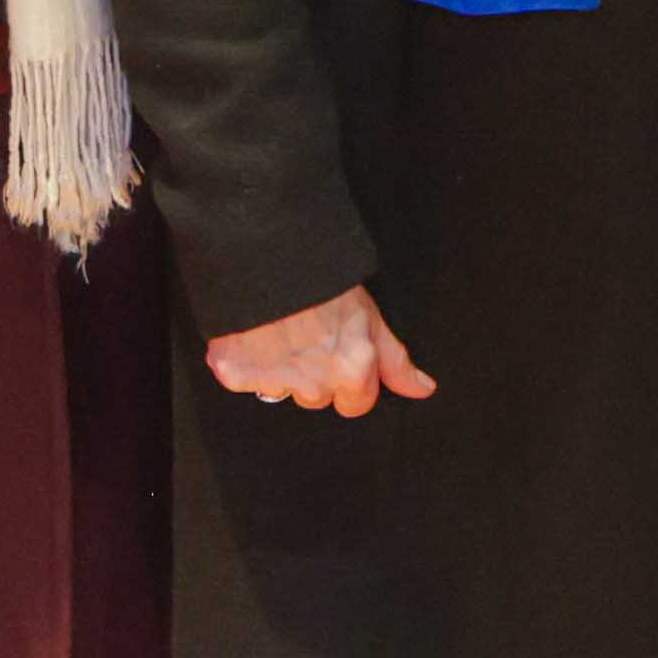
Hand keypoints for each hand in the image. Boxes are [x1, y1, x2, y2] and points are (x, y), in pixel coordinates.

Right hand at [206, 287, 436, 416]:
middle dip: (313, 376)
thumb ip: (395, 361)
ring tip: (277, 330)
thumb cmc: (322, 279)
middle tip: (306, 336)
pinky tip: (251, 334)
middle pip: (317, 399)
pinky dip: (243, 361)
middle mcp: (314, 385)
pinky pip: (242, 379)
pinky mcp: (235, 374)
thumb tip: (422, 389)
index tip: (340, 354)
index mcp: (352, 372)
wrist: (267, 253)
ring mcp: (273, 382)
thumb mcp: (370, 315)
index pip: (357, 404)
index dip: (351, 378)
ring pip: (280, 392)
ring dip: (278, 369)